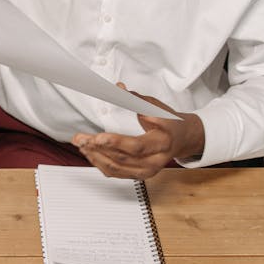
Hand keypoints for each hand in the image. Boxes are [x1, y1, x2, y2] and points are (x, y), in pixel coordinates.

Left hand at [72, 85, 204, 179]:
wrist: (182, 138)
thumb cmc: (169, 121)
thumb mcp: (155, 107)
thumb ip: (134, 99)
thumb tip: (117, 88)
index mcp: (163, 141)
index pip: (137, 146)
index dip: (116, 142)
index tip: (98, 137)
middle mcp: (157, 159)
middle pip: (123, 158)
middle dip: (98, 148)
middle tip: (81, 138)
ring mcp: (149, 170)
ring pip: (117, 168)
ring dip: (95, 156)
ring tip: (81, 144)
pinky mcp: (141, 175)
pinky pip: (116, 173)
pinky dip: (100, 163)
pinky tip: (90, 153)